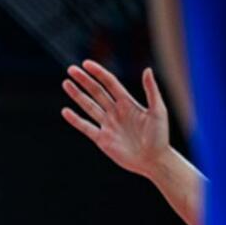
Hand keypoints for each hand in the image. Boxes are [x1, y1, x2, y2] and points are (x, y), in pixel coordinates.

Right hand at [61, 61, 169, 178]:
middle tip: (71, 70)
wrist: (154, 161)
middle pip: (96, 92)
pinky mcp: (101, 139)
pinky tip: (65, 111)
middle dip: (84, 80)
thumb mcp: (158, 111)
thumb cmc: (160, 136)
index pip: (110, 83)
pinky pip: (85, 127)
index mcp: (128, 103)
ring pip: (89, 106)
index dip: (98, 73)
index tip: (86, 64)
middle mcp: (115, 111)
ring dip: (77, 95)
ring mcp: (107, 125)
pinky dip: (75, 120)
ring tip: (66, 84)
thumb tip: (146, 69)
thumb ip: (151, 90)